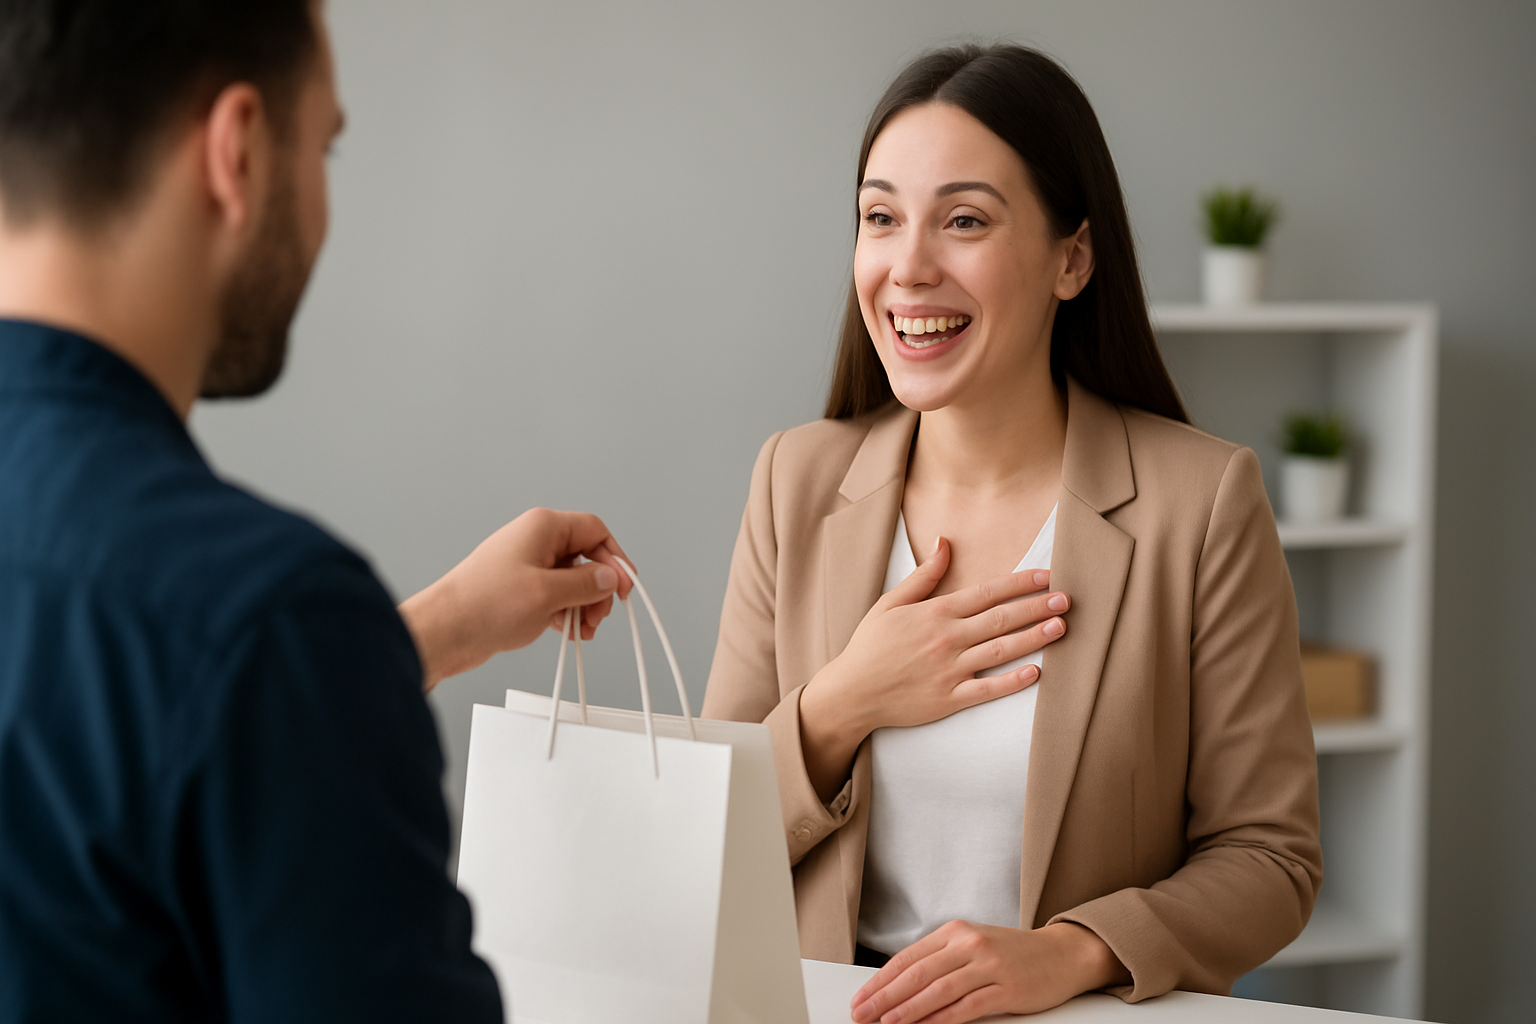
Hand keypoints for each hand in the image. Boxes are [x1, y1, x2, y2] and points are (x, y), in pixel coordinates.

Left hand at [398, 508, 632, 689]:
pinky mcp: (520, 589)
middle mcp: (535, 541)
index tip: (623, 586)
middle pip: (586, 557)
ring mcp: (527, 565)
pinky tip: (567, 630)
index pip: (595, 531)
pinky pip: (556, 594)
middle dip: (597, 589)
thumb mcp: (547, 593)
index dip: (614, 558)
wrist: (445, 631)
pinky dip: (566, 612)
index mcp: (542, 527)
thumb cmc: (483, 604)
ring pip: (572, 579)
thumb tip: (610, 578)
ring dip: (583, 605)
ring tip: (582, 629)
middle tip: (598, 615)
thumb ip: (586, 584)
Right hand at [799, 536, 1068, 800]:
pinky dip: (1013, 682)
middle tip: (1066, 598)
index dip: (1019, 583)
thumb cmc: (870, 646)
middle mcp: (947, 639)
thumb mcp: (890, 603)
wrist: (852, 692)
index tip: (1046, 575)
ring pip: (1002, 651)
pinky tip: (1036, 672)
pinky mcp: (950, 699)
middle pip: (1002, 619)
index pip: (987, 592)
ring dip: (1034, 637)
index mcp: (935, 613)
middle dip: (1037, 606)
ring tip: (1061, 626)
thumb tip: (944, 542)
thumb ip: (923, 575)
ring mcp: (950, 670)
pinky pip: (988, 690)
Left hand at [850, 921, 1128, 1023]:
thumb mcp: (972, 945)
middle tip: (863, 1014)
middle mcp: (969, 943)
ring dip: (908, 1010)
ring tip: (886, 1023)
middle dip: (884, 996)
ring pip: (938, 990)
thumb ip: (940, 961)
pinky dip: (942, 1019)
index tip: (861, 998)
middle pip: (917, 973)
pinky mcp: (1006, 988)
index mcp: (955, 931)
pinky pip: (967, 1006)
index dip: (880, 980)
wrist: (1062, 954)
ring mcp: (989, 965)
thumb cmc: (1013, 953)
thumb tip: (898, 987)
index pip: (907, 958)